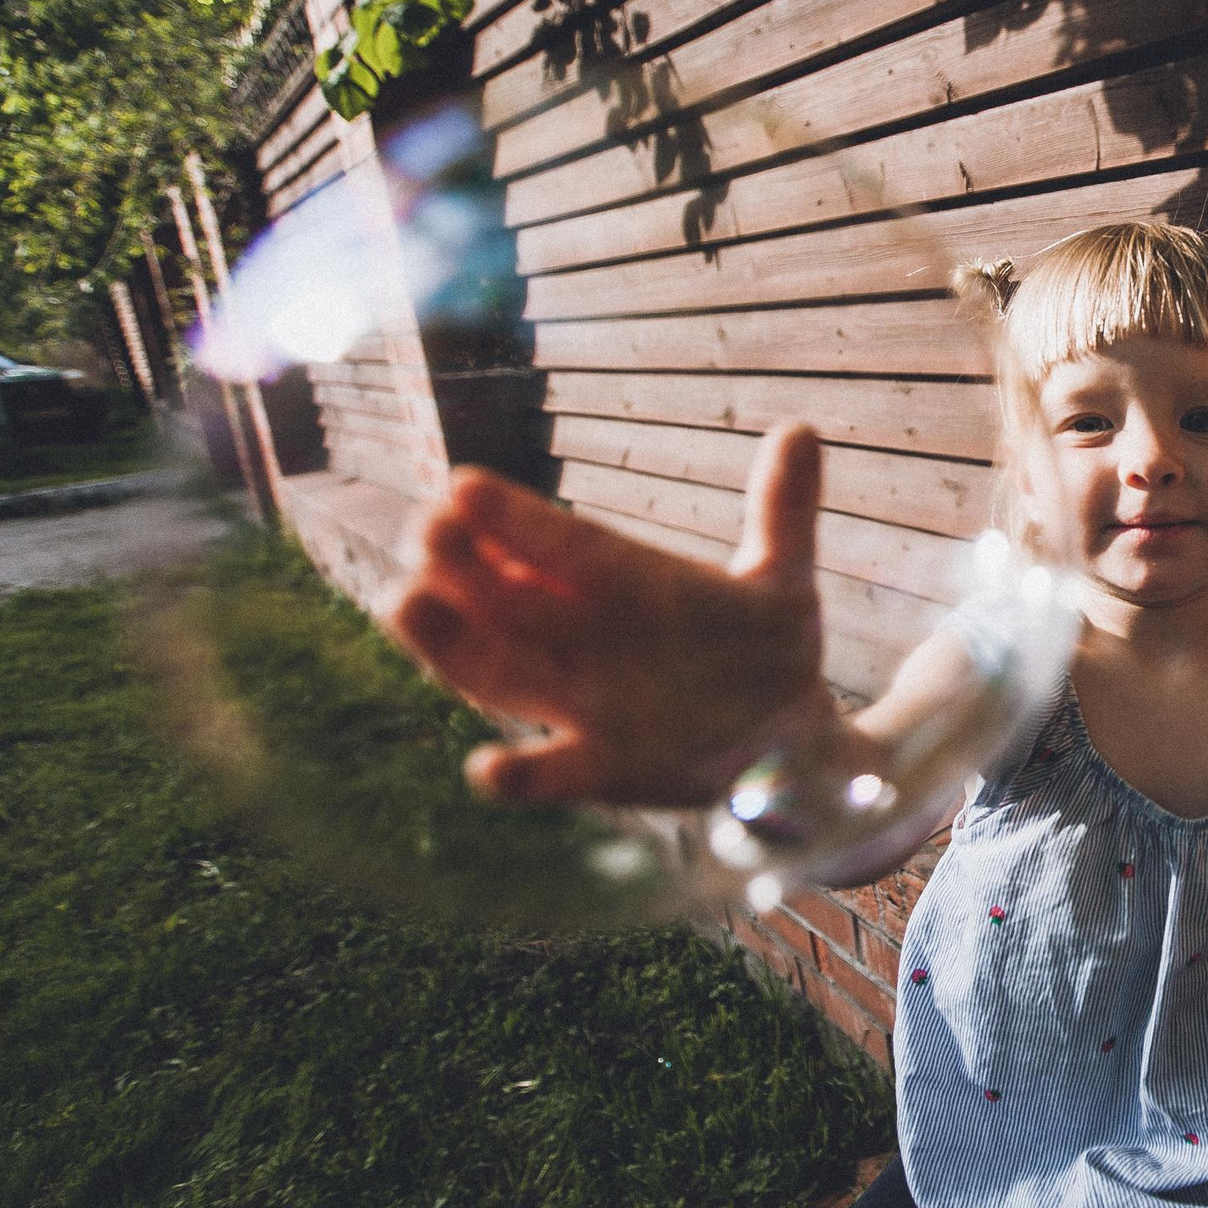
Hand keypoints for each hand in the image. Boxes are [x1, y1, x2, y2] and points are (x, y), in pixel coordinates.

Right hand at [385, 422, 837, 805]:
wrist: (786, 736)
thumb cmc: (765, 642)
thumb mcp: (783, 576)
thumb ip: (782, 510)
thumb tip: (803, 430)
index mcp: (625, 580)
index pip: (561, 545)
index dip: (516, 521)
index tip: (462, 487)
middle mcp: (587, 636)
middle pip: (507, 601)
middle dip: (461, 568)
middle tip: (422, 533)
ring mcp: (586, 703)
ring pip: (502, 672)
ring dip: (454, 647)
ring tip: (405, 606)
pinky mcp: (603, 769)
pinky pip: (550, 775)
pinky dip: (520, 777)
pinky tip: (490, 769)